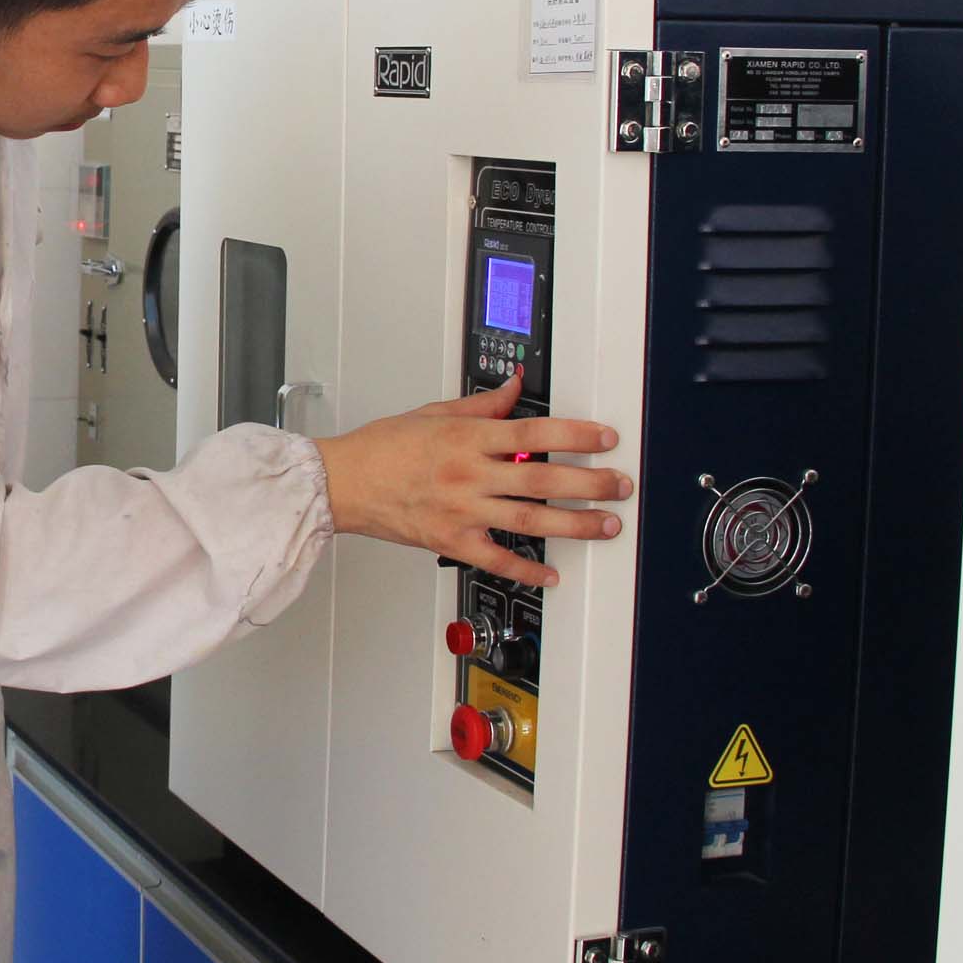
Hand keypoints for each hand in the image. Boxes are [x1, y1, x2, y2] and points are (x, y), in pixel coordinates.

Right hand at [311, 374, 629, 586]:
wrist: (342, 484)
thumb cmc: (381, 449)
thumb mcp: (433, 414)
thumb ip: (481, 406)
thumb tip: (513, 389)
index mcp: (466, 439)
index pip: (533, 434)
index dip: (576, 436)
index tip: (606, 439)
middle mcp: (468, 475)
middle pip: (542, 479)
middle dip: (590, 483)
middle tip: (619, 485)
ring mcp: (461, 511)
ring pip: (530, 520)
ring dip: (574, 524)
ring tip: (606, 524)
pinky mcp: (450, 541)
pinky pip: (496, 559)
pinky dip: (526, 570)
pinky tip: (551, 574)